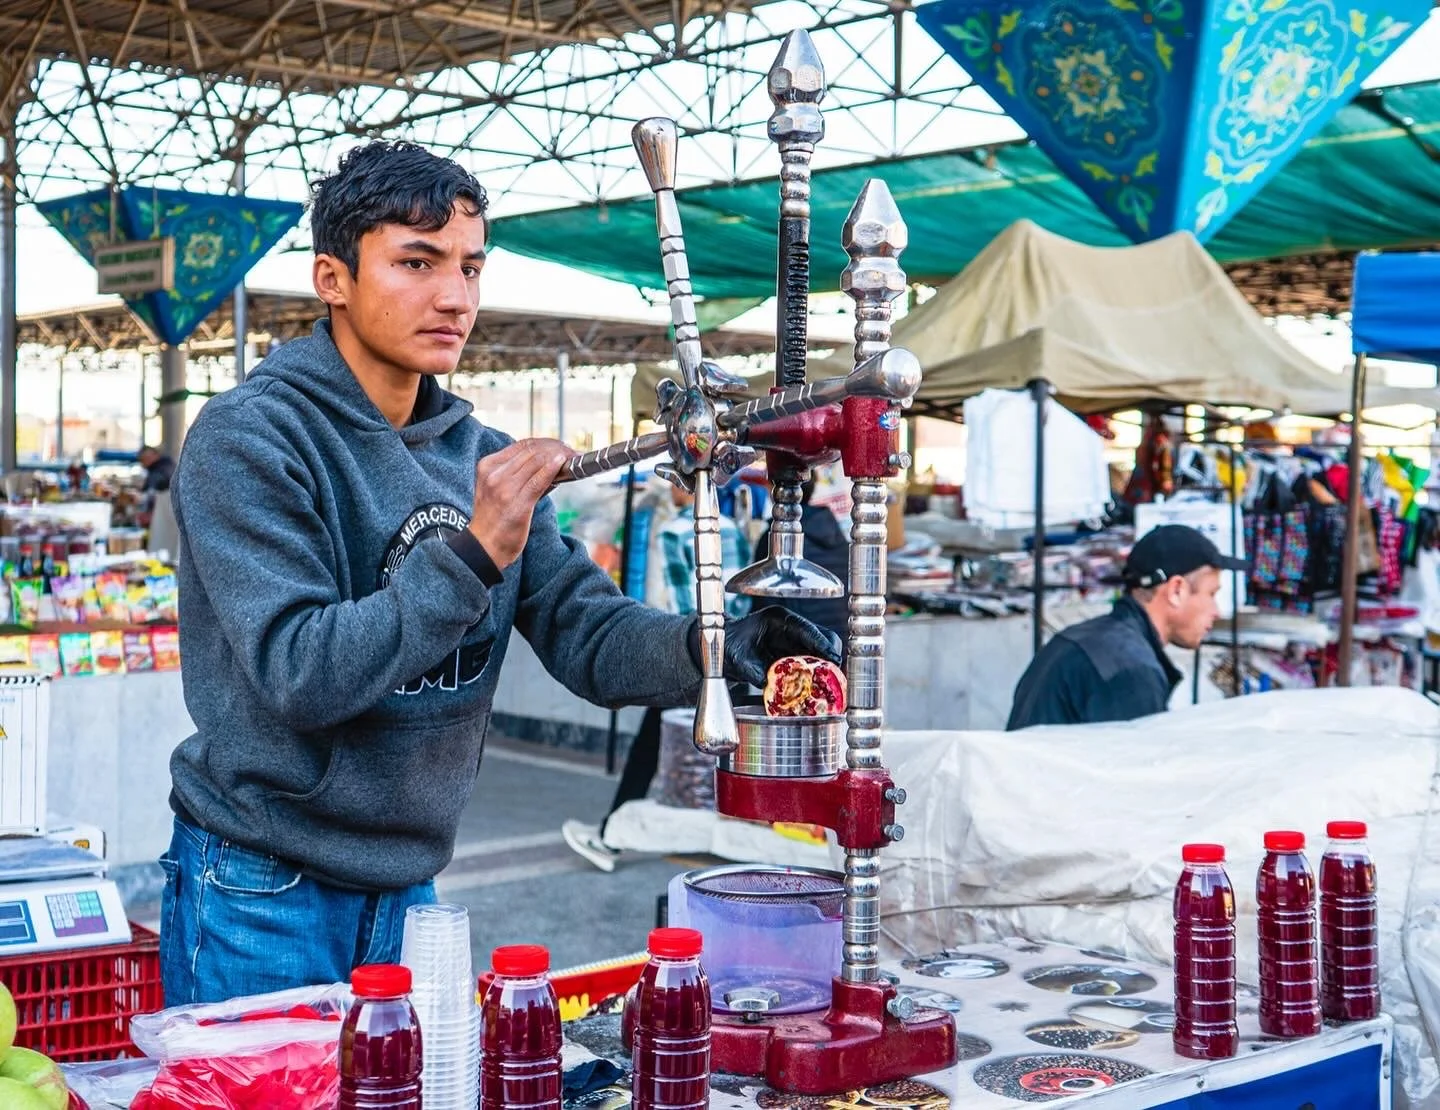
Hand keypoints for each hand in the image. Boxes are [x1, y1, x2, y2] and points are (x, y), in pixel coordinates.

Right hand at [468, 439, 572, 568]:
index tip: (560, 445)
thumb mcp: (497, 487)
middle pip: (531, 451)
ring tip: (573, 457)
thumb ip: (517, 473)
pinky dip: (553, 468)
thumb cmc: (494, 519)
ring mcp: (504, 488)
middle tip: (571, 450)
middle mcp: (494, 474)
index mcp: (488, 466)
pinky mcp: (517, 503)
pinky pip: (539, 480)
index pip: (522, 445)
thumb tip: (548, 462)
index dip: (545, 442)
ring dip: (559, 456)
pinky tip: (563, 463)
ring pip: (537, 462)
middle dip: (556, 448)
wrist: (484, 547)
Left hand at [711, 605, 843, 688]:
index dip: (821, 644)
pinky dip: (818, 672)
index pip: (806, 628)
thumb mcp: (739, 660)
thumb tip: (772, 686)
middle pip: (822, 636)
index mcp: (777, 619)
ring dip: (826, 665)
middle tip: (834, 675)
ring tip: (828, 682)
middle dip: (830, 656)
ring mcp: (795, 638)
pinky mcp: (796, 651)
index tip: (834, 659)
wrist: (723, 648)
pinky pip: (814, 660)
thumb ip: (755, 673)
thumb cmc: (730, 646)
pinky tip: (817, 685)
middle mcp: (790, 626)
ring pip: (822, 648)